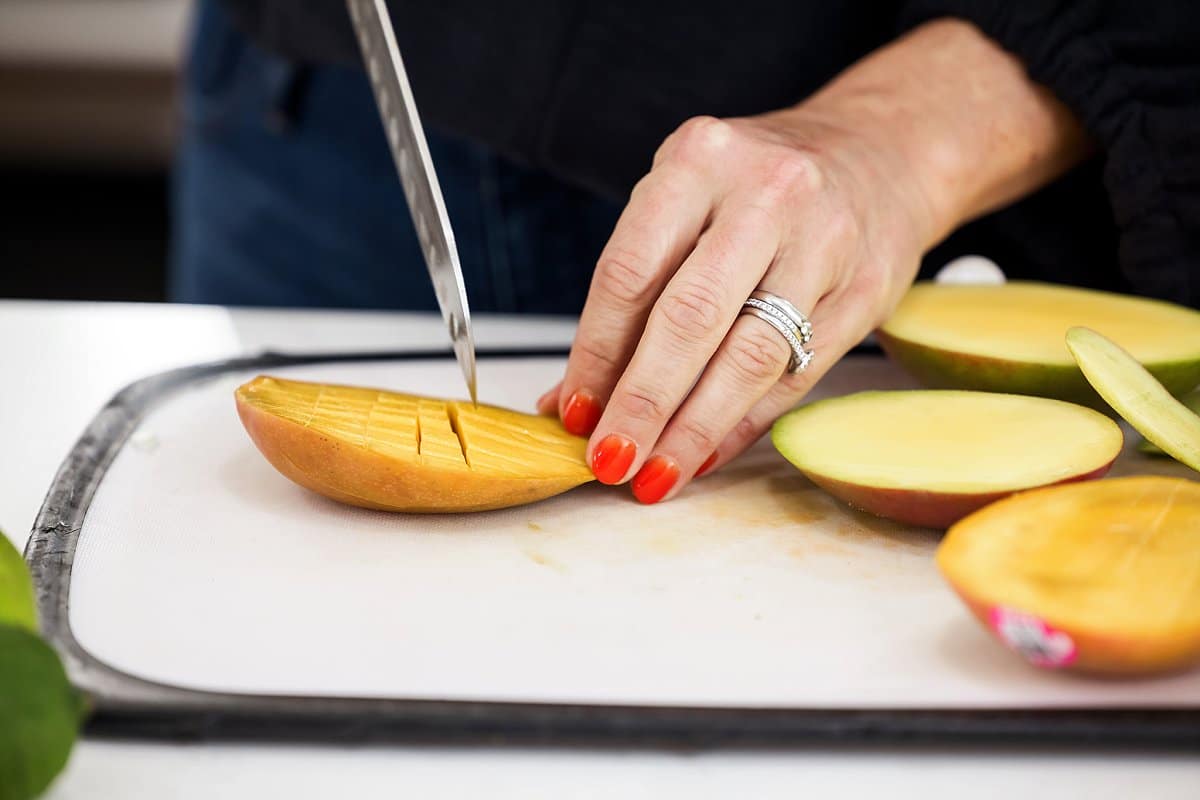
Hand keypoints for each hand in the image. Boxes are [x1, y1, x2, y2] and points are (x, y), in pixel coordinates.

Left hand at [539, 19, 1088, 502]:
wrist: (879, 153)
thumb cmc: (756, 189)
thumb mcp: (685, 203)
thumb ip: (633, 293)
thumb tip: (573, 398)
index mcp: (700, 159)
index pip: (631, 273)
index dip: (595, 355)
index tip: (573, 413)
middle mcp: (766, 193)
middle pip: (689, 319)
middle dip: (642, 403)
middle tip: (610, 459)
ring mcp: (826, 241)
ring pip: (748, 357)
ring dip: (692, 429)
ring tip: (654, 473)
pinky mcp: (867, 289)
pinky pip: (796, 375)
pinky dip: (742, 424)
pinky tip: (706, 454)